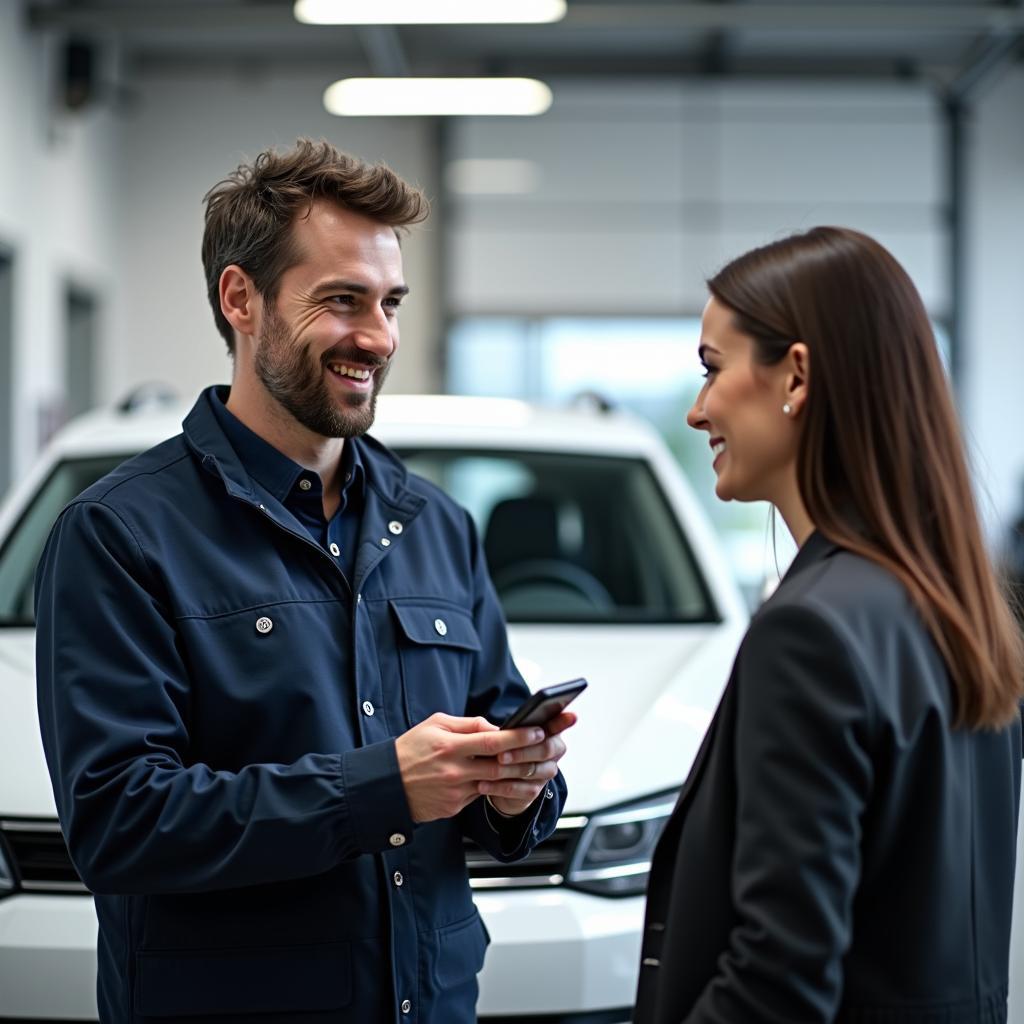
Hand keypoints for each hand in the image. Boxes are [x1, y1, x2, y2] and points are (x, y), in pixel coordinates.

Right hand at [395, 714, 549, 822]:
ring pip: (495, 785)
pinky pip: (480, 795)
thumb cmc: (411, 749)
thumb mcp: (435, 725)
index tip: (537, 731)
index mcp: (450, 746)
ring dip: (518, 778)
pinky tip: (507, 781)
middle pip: (500, 767)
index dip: (518, 737)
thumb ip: (468, 724)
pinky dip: (495, 788)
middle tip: (545, 750)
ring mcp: (455, 792)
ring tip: (534, 769)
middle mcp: (454, 771)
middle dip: (527, 759)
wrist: (385, 785)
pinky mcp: (454, 807)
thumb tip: (495, 726)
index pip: (492, 741)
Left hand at [479, 710, 576, 817]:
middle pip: (545, 750)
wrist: (501, 779)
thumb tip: (496, 731)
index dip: (564, 721)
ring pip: (531, 770)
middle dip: (522, 751)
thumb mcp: (506, 734)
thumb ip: (509, 730)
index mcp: (549, 732)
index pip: (558, 724)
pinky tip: (483, 784)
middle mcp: (553, 752)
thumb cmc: (505, 747)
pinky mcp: (534, 791)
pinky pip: (519, 790)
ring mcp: (545, 773)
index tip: (571, 716)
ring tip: (491, 766)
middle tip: (502, 754)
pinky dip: (500, 787)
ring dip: (509, 769)